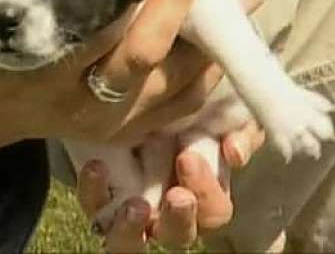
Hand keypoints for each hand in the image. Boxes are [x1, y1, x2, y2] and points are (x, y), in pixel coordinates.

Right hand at [0, 0, 261, 158]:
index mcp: (57, 80)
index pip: (124, 39)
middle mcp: (92, 107)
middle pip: (161, 64)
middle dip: (201, 21)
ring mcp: (114, 126)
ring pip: (181, 92)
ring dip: (214, 51)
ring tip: (242, 10)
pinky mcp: (127, 134)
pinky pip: (179, 112)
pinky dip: (205, 84)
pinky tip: (219, 53)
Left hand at [77, 121, 264, 251]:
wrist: (147, 95)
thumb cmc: (193, 112)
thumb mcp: (224, 116)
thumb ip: (241, 133)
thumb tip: (234, 153)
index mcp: (202, 197)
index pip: (213, 213)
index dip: (206, 193)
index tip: (190, 158)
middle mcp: (167, 211)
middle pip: (178, 235)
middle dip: (180, 218)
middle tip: (177, 195)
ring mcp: (132, 209)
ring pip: (131, 243)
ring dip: (134, 230)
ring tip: (136, 207)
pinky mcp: (100, 196)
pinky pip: (94, 205)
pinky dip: (94, 191)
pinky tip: (96, 167)